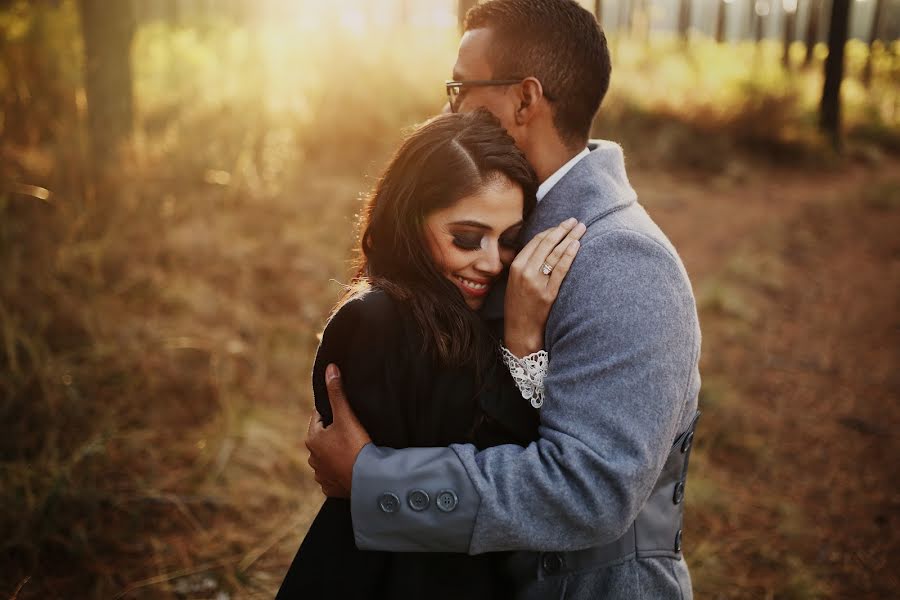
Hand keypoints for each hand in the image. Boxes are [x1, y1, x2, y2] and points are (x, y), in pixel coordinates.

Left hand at [305, 364, 371, 497]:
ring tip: (355, 451)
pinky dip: (341, 471)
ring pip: (328, 458)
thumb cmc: (355, 446)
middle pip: (324, 438)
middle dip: (335, 434)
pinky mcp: (331, 488)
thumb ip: (337, 392)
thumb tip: (330, 368)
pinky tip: (353, 468)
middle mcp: (312, 458)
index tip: (346, 415)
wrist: (368, 479)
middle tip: (354, 432)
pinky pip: (334, 476)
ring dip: (337, 454)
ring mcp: (321, 474)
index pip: (319, 417)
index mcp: (312, 439)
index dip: (333, 413)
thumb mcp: (346, 416)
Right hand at [504, 218, 584, 356]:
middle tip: (576, 221)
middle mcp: (524, 271)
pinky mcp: (547, 293)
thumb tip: (544, 247)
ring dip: (570, 238)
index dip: (551, 230)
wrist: (520, 330)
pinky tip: (577, 246)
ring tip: (581, 229)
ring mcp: (536, 282)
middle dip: (563, 229)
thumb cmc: (519, 306)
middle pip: (547, 243)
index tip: (563, 224)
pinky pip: (560, 270)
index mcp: (516, 266)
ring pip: (554, 254)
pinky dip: (569, 256)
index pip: (536, 241)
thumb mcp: (515, 281)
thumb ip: (526, 264)